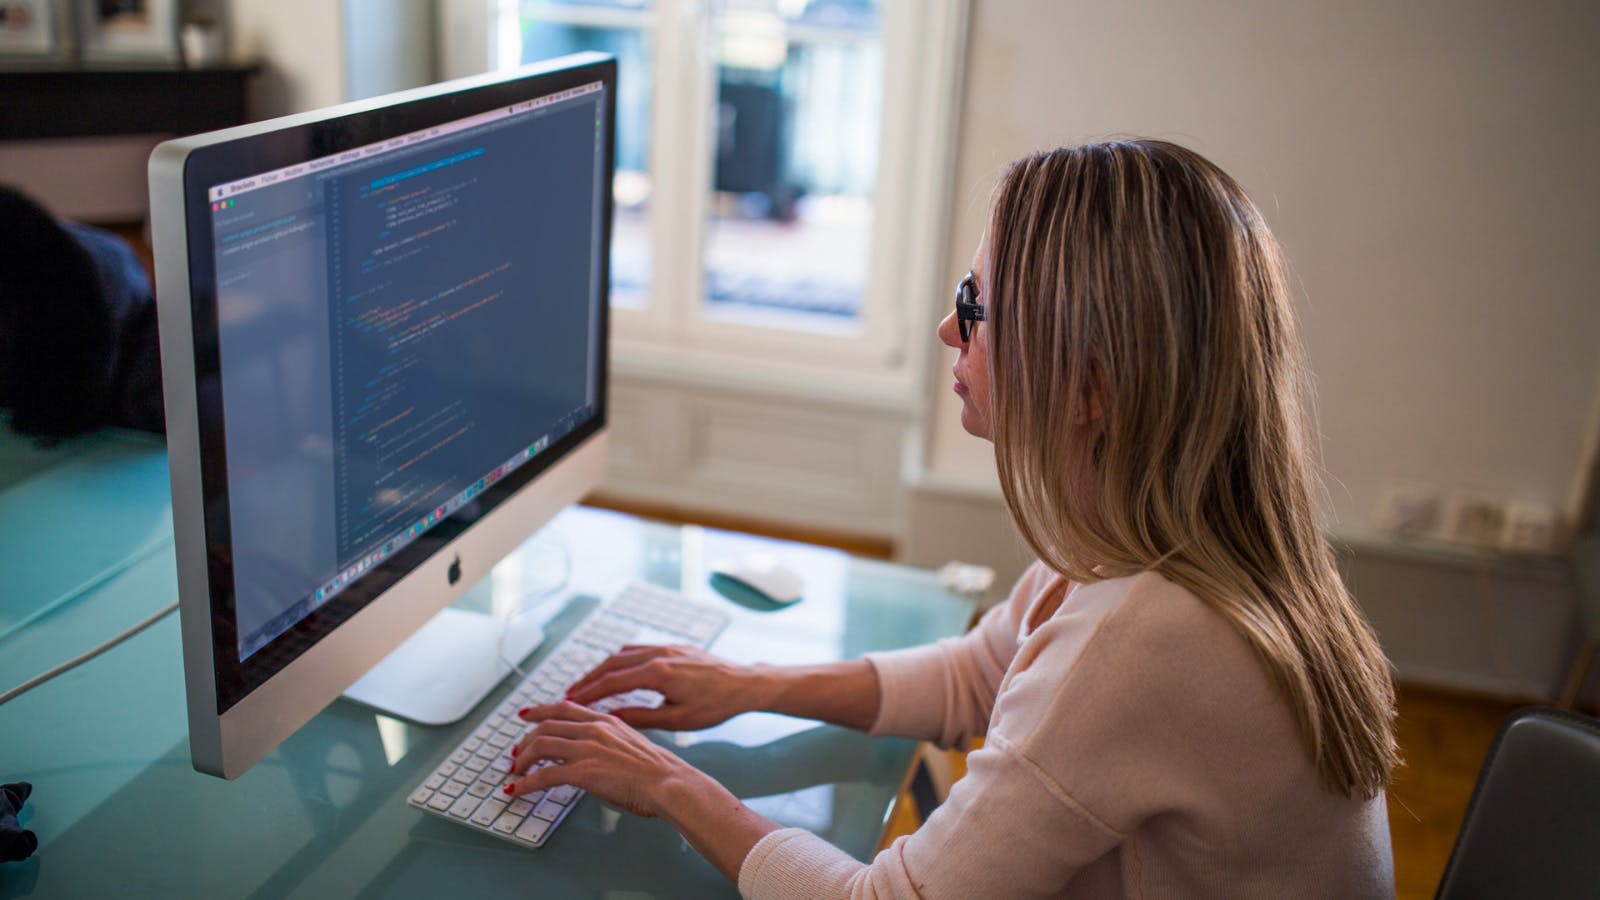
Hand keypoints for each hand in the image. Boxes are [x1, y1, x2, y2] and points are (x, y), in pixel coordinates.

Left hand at [506, 701, 702, 816]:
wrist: (670, 783)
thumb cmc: (659, 772)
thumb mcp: (633, 744)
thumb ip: (611, 743)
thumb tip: (597, 754)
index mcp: (607, 720)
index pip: (565, 708)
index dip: (540, 710)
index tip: (526, 714)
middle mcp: (595, 729)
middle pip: (546, 725)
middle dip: (525, 740)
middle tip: (515, 753)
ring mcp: (588, 749)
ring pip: (540, 745)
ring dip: (522, 760)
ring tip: (515, 773)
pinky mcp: (584, 772)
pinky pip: (544, 775)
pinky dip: (525, 783)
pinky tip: (517, 790)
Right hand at [564, 644, 760, 730]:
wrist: (745, 684)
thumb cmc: (716, 706)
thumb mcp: (677, 720)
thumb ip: (641, 718)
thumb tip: (610, 718)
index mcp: (659, 673)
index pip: (612, 681)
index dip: (588, 692)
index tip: (569, 701)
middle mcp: (660, 654)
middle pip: (612, 663)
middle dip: (588, 679)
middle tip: (569, 694)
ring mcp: (667, 647)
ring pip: (624, 653)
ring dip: (602, 668)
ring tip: (587, 684)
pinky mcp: (674, 646)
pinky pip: (639, 648)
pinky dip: (621, 658)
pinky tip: (615, 669)